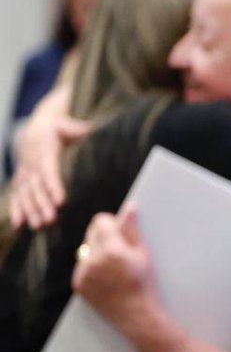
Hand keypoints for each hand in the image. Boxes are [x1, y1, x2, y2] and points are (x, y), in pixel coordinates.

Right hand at [9, 114, 92, 228]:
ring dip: (30, 210)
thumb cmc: (60, 127)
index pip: (48, 168)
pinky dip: (16, 209)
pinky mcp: (21, 177)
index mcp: (43, 147)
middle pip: (35, 185)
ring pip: (25, 192)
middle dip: (42, 203)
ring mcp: (24, 169)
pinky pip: (16, 194)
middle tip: (51, 220)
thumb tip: (92, 128)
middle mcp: (30, 160)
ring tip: (39, 226)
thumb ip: (78, 129)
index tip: (60, 201)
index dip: (53, 185)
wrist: (37, 124)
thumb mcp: (67, 124)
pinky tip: (19, 225)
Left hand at [72, 208, 158, 327]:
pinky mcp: (78, 284)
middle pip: (91, 233)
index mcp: (112, 250)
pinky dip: (92, 267)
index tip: (119, 231)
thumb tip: (130, 207)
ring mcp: (83, 273)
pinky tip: (107, 278)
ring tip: (114, 267)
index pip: (100, 221)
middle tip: (120, 250)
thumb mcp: (144, 254)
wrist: (136, 315)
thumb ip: (133, 229)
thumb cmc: (144, 284)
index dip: (111, 223)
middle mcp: (94, 260)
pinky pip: (82, 266)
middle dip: (103, 237)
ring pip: (86, 249)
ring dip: (97, 252)